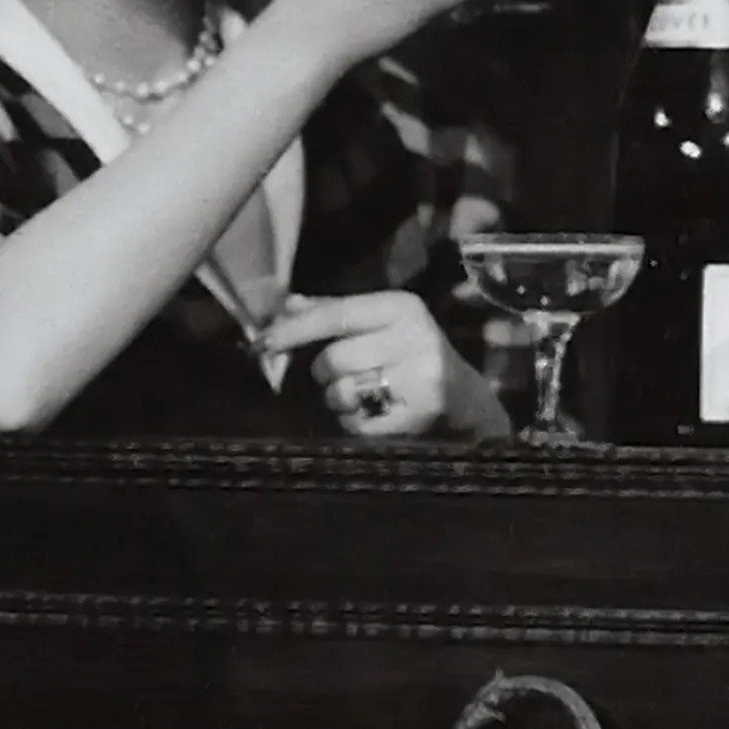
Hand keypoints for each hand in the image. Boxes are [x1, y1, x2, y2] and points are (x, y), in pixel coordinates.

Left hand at [260, 290, 509, 438]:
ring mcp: (422, 378)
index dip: (292, 330)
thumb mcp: (382, 327)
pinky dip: (356, 424)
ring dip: (341, 401)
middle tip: (346, 376)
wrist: (468, 405)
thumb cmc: (412, 359)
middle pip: (332, 359)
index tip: (260, 342)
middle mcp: (416, 337)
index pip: (334, 315)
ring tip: (367, 397)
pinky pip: (357, 423)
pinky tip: (377, 416)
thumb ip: (333, 313)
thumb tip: (284, 304)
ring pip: (341, 392)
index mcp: (403, 307)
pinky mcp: (420, 415)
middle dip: (325, 374)